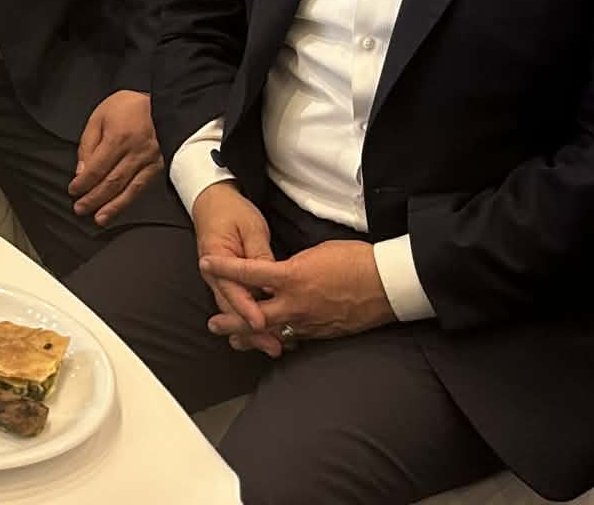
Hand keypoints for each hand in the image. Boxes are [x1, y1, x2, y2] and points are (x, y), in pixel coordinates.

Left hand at [70, 89, 162, 224]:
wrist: (164, 103)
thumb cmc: (128, 107)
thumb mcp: (100, 116)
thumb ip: (88, 143)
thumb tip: (81, 171)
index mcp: (119, 137)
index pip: (97, 168)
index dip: (83, 183)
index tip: (73, 191)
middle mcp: (136, 152)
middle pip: (112, 182)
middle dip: (94, 198)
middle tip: (80, 209)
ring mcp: (150, 161)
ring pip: (129, 189)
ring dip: (112, 206)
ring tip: (99, 218)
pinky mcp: (159, 167)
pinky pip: (141, 188)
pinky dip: (128, 200)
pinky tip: (118, 208)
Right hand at [191, 182, 281, 353]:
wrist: (212, 202)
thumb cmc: (231, 211)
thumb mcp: (250, 228)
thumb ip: (260, 254)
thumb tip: (271, 278)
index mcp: (215, 259)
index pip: (232, 289)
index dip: (247, 308)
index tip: (261, 323)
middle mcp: (214, 275)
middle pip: (232, 308)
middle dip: (252, 330)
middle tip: (274, 346)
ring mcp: (220, 281)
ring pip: (235, 311)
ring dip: (253, 330)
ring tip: (275, 347)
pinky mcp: (229, 283)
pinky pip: (240, 304)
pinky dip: (253, 319)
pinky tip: (270, 331)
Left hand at [202, 238, 396, 349]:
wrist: (388, 284)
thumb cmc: (355, 260)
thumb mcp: (317, 253)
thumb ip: (292, 266)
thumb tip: (280, 274)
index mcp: (292, 277)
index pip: (249, 272)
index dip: (224, 268)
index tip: (206, 263)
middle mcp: (296, 303)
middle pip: (253, 316)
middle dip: (230, 320)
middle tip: (212, 323)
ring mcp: (310, 321)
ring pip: (273, 332)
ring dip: (251, 336)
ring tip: (234, 340)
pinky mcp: (323, 333)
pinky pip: (296, 337)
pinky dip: (281, 338)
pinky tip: (272, 340)